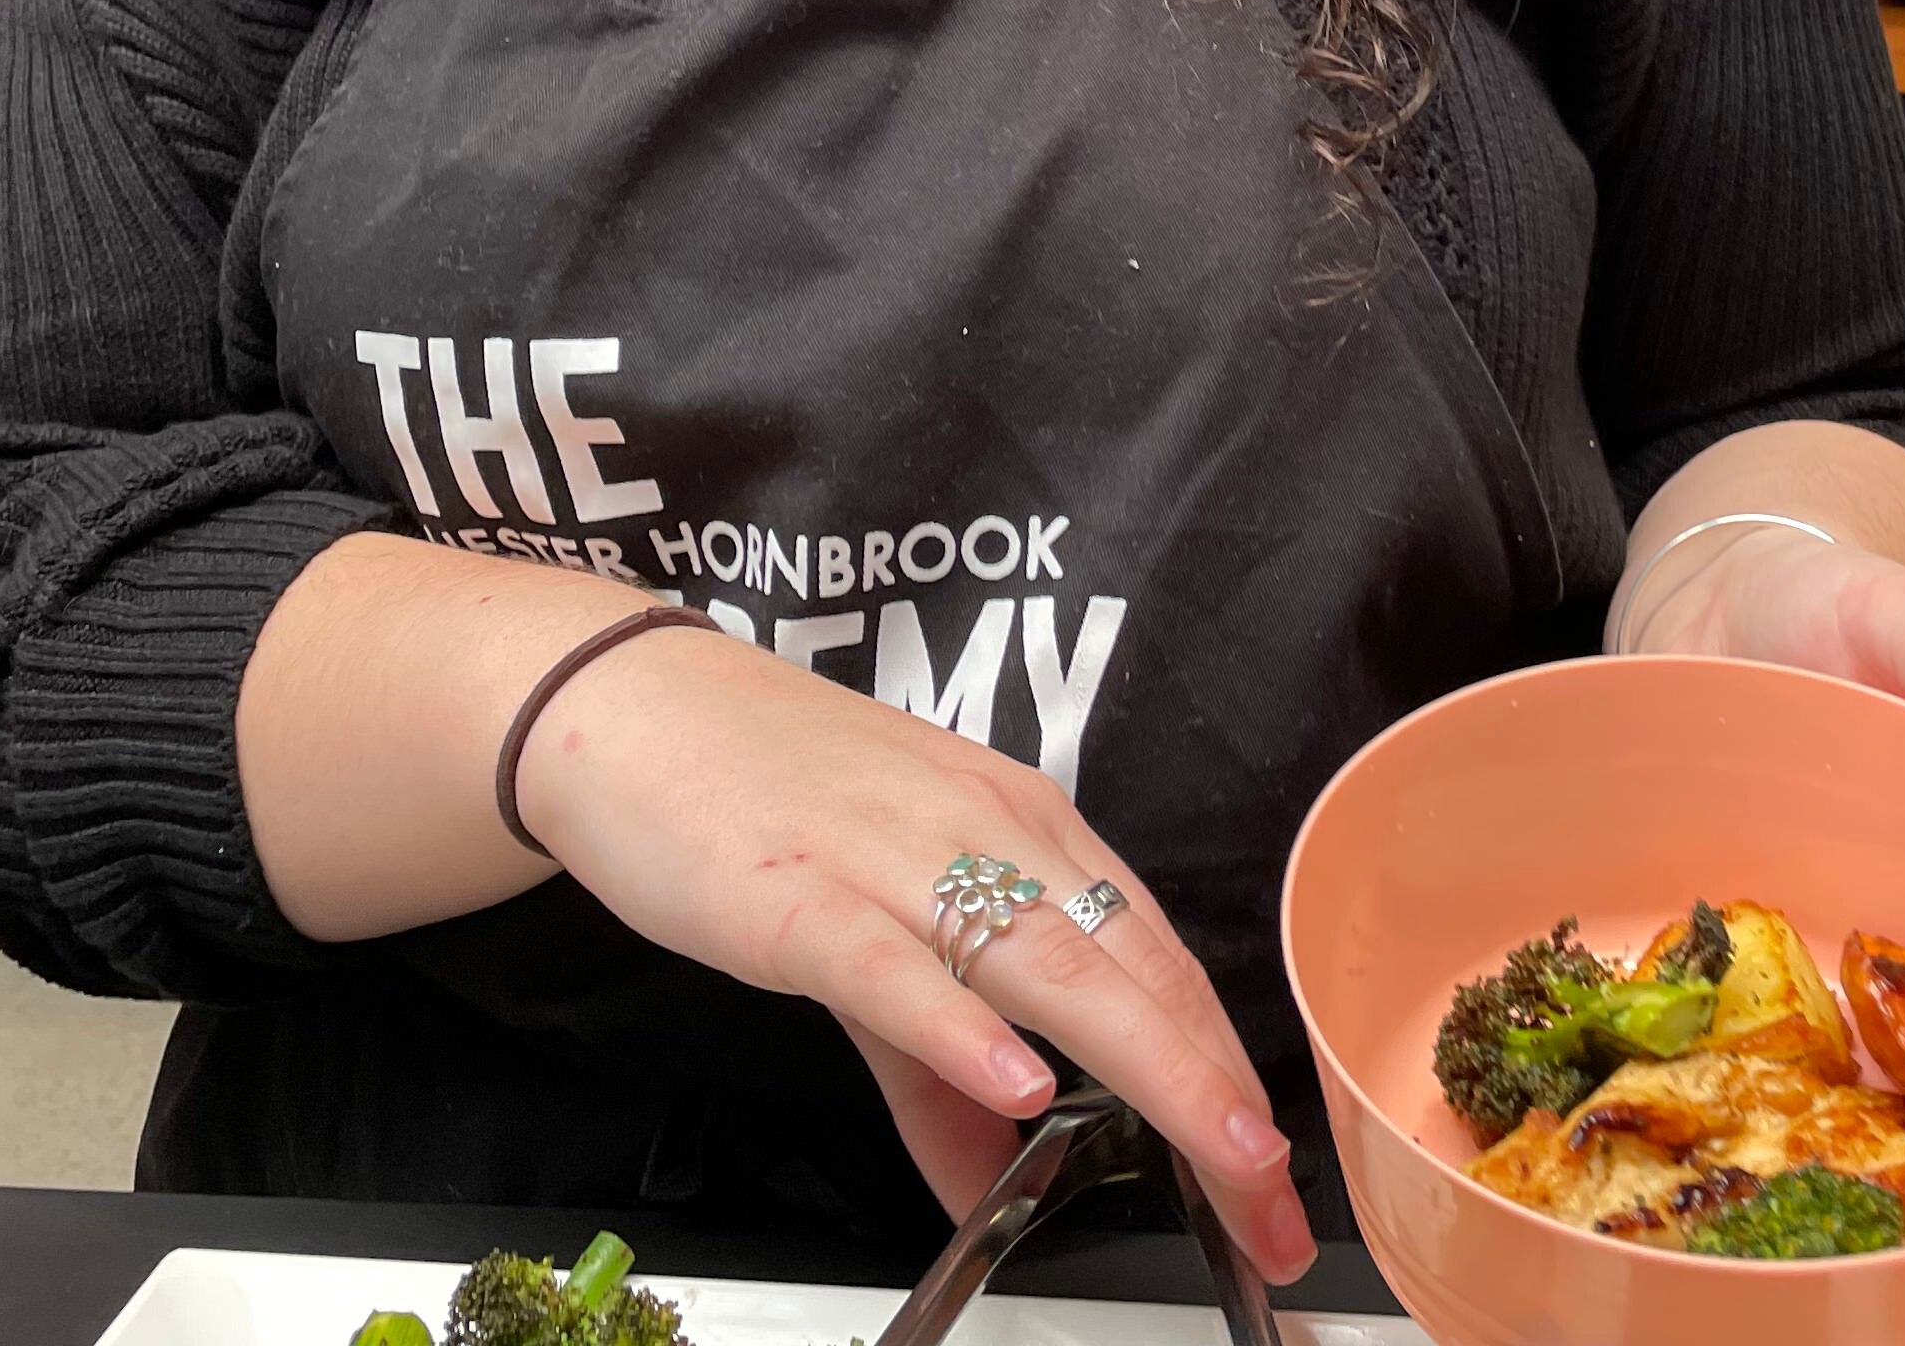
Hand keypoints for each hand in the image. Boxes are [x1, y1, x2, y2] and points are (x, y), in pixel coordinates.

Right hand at [509, 622, 1316, 1278]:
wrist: (629, 708)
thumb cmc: (768, 799)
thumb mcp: (878, 937)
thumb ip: (936, 1072)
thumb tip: (994, 1177)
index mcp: (1024, 828)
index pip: (1158, 956)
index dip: (1225, 1068)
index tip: (1274, 1169)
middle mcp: (986, 830)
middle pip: (1130, 969)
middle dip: (1215, 1093)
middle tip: (1273, 1196)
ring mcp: (896, 858)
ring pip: (1047, 965)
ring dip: (1147, 1066)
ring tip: (1214, 1152)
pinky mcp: (799, 896)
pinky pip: (895, 969)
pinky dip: (962, 1028)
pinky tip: (1017, 1086)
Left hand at [1622, 532, 1904, 1188]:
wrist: (1703, 602)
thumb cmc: (1819, 609)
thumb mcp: (1893, 610)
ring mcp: (1821, 942)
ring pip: (1872, 1064)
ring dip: (1883, 1137)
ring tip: (1891, 1213)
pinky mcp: (1734, 942)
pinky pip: (1754, 1029)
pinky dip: (1759, 1083)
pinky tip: (1750, 1129)